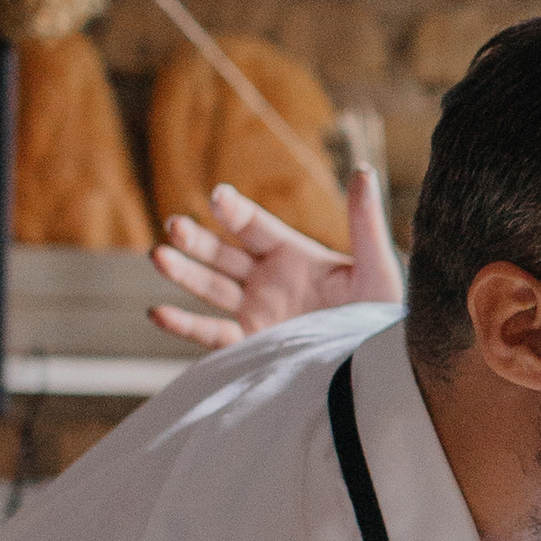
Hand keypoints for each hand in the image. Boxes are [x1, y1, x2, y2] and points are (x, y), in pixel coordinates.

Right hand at [149, 170, 400, 350]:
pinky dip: (183, 325)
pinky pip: (210, 335)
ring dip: (183, 273)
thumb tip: (363, 171)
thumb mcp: (377, 266)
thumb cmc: (383, 315)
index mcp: (294, 255)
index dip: (234, 211)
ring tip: (157, 256)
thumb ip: (364, 221)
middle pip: (224, 254)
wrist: (378, 369)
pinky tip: (158, 312)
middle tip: (174, 226)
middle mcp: (269, 281)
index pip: (255, 226)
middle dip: (198, 240)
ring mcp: (256, 313)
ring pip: (211, 289)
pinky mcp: (251, 346)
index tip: (218, 197)